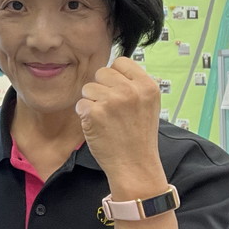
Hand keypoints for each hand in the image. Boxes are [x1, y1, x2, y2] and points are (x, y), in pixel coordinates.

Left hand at [75, 56, 164, 195]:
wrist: (135, 166)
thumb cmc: (139, 136)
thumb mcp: (148, 105)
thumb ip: (133, 85)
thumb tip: (112, 69)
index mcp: (147, 85)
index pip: (121, 62)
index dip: (115, 76)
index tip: (117, 91)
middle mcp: (131, 90)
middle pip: (102, 72)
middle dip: (101, 88)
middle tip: (111, 109)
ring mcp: (112, 101)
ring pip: (88, 88)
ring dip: (92, 102)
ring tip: (106, 119)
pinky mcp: (95, 113)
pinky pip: (80, 104)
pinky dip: (85, 115)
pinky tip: (98, 127)